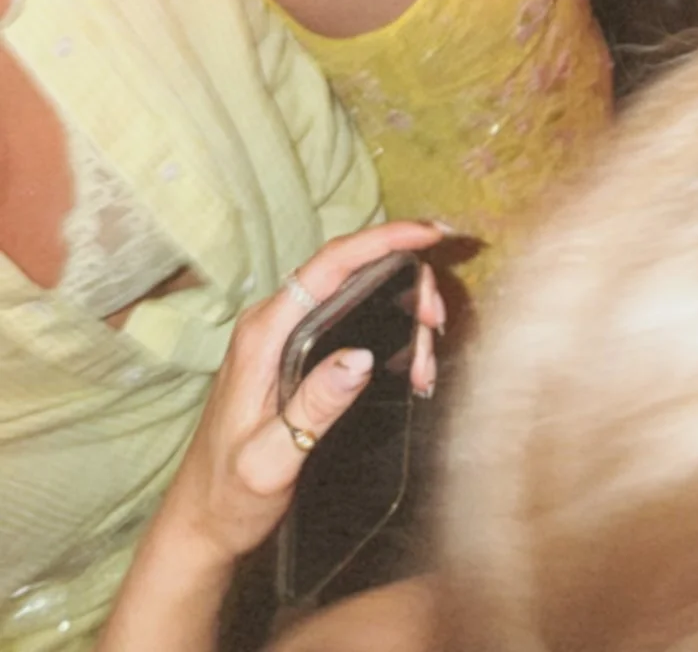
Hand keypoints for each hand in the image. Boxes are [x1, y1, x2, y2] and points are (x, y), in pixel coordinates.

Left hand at [158, 222, 445, 573]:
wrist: (200, 522)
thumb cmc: (228, 496)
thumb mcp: (269, 462)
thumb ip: (314, 406)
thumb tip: (362, 355)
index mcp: (264, 335)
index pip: (329, 264)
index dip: (383, 240)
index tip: (430, 235)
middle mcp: (273, 322)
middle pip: (350, 272)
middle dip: (405, 283)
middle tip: (437, 324)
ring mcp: (283, 335)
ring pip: (356, 294)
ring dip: (402, 313)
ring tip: (425, 362)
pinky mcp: (294, 351)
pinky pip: (351, 318)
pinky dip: (389, 330)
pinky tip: (411, 365)